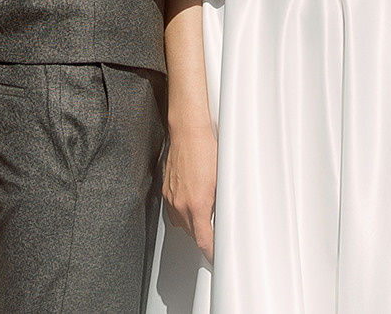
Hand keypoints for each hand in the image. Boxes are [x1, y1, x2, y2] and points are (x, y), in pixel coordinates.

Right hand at [163, 120, 217, 258]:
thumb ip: (220, 205)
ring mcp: (171, 197)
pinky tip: (192, 205)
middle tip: (217, 235)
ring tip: (206, 216)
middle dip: (205, 238)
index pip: (204, 241)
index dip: (212, 253)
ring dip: (194, 225)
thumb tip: (224, 218)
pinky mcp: (166, 190)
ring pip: (182, 224)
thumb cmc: (207, 151)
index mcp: (197, 204)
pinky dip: (184, 214)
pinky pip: (174, 211)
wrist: (188, 132)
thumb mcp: (222, 181)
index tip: (217, 258)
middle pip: (193, 235)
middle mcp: (181, 204)